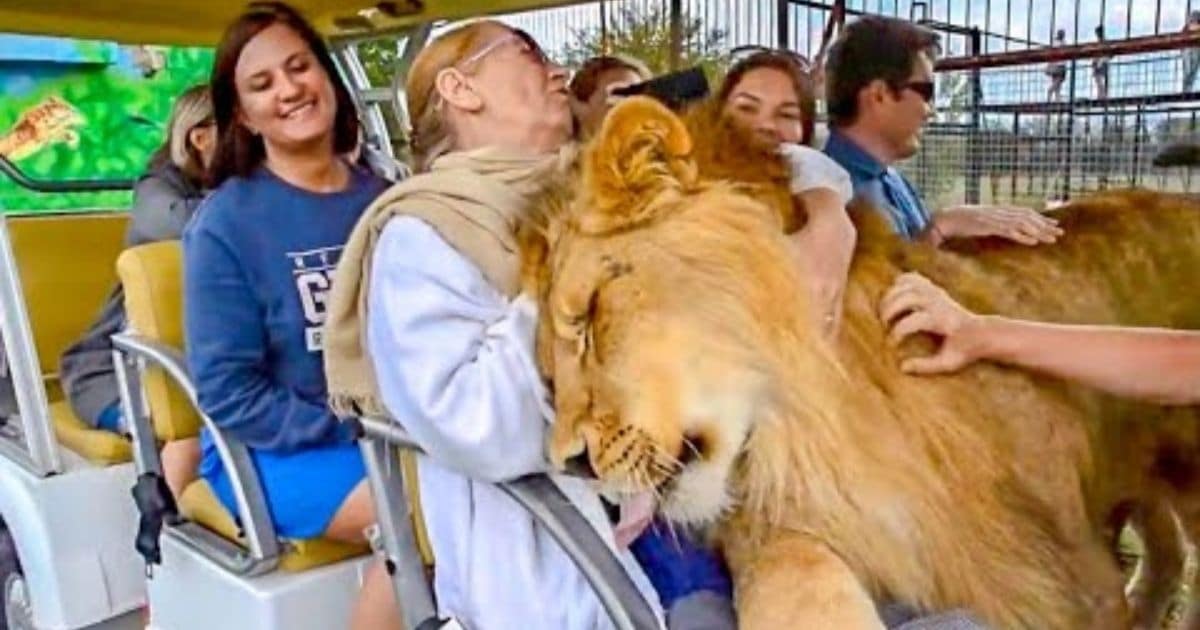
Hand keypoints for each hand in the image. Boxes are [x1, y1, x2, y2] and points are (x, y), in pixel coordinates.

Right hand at [878, 272, 986, 373]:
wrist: (983, 332)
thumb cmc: (964, 350)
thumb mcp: (948, 363)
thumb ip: (926, 366)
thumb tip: (902, 367)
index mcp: (943, 321)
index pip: (914, 321)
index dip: (898, 333)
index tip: (891, 345)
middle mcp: (938, 303)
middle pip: (907, 297)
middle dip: (889, 310)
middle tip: (882, 324)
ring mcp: (936, 293)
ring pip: (907, 284)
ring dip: (890, 296)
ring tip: (883, 312)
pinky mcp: (934, 289)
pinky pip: (913, 278)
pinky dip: (899, 283)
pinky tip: (893, 297)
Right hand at [931, 205, 1062, 245]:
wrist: (944, 218)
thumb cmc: (959, 222)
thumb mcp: (979, 222)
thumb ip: (992, 224)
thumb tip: (1001, 229)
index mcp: (999, 211)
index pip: (1025, 212)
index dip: (1040, 218)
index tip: (1053, 224)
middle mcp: (1000, 213)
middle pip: (1028, 217)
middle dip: (1045, 225)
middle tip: (1060, 232)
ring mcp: (995, 219)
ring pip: (1023, 224)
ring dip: (1039, 231)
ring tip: (1052, 238)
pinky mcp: (988, 226)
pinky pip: (1009, 231)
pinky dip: (1022, 236)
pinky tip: (1033, 241)